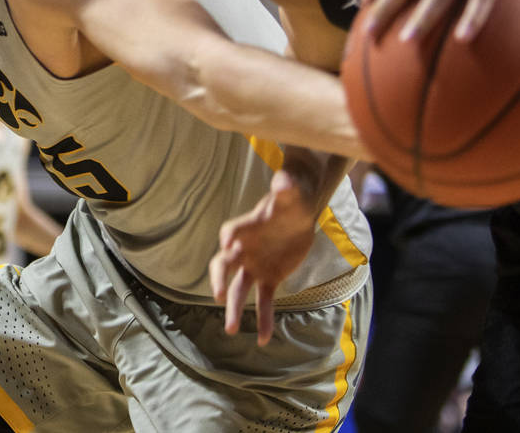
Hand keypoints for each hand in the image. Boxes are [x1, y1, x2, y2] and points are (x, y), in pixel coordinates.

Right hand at [209, 170, 316, 345]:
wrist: (300, 212)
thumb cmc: (292, 197)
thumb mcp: (292, 191)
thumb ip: (286, 188)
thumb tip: (283, 181)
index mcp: (247, 226)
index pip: (232, 230)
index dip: (230, 236)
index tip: (227, 244)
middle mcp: (244, 248)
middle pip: (224, 264)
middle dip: (220, 279)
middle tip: (219, 294)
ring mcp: (254, 266)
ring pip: (239, 288)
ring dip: (235, 308)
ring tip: (231, 330)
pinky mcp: (269, 278)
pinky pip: (263, 301)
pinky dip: (263, 319)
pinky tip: (263, 339)